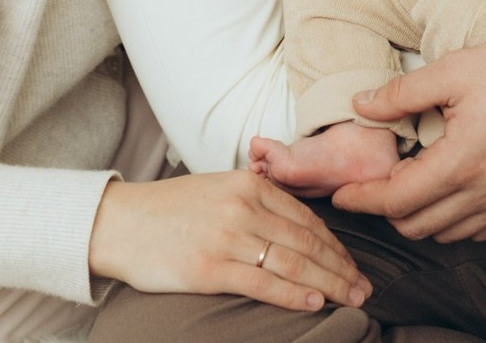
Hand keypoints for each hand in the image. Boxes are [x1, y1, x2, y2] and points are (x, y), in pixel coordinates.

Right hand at [88, 170, 369, 312]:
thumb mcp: (217, 189)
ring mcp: (228, 237)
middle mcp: (243, 207)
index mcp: (248, 184)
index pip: (305, 217)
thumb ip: (254, 201)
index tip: (352, 263)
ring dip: (328, 282)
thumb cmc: (169, 210)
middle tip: (365, 286)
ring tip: (352, 297)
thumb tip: (291, 225)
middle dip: (340, 266)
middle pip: (306, 240)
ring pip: (292, 262)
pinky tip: (315, 302)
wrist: (120, 222)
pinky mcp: (211, 268)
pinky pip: (263, 282)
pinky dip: (294, 294)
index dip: (334, 244)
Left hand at [332, 0, 485, 242]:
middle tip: (369, 186)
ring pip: (448, 233)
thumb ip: (403, 92)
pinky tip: (447, 192)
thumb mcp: (454, 70)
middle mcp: (484, 193)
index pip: (396, 200)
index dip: (362, 200)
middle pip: (418, 225)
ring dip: (419, 218)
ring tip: (405, 187)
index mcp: (461, 163)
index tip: (340, 195)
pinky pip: (480, 228)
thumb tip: (362, 105)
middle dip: (386, 211)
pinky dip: (453, 221)